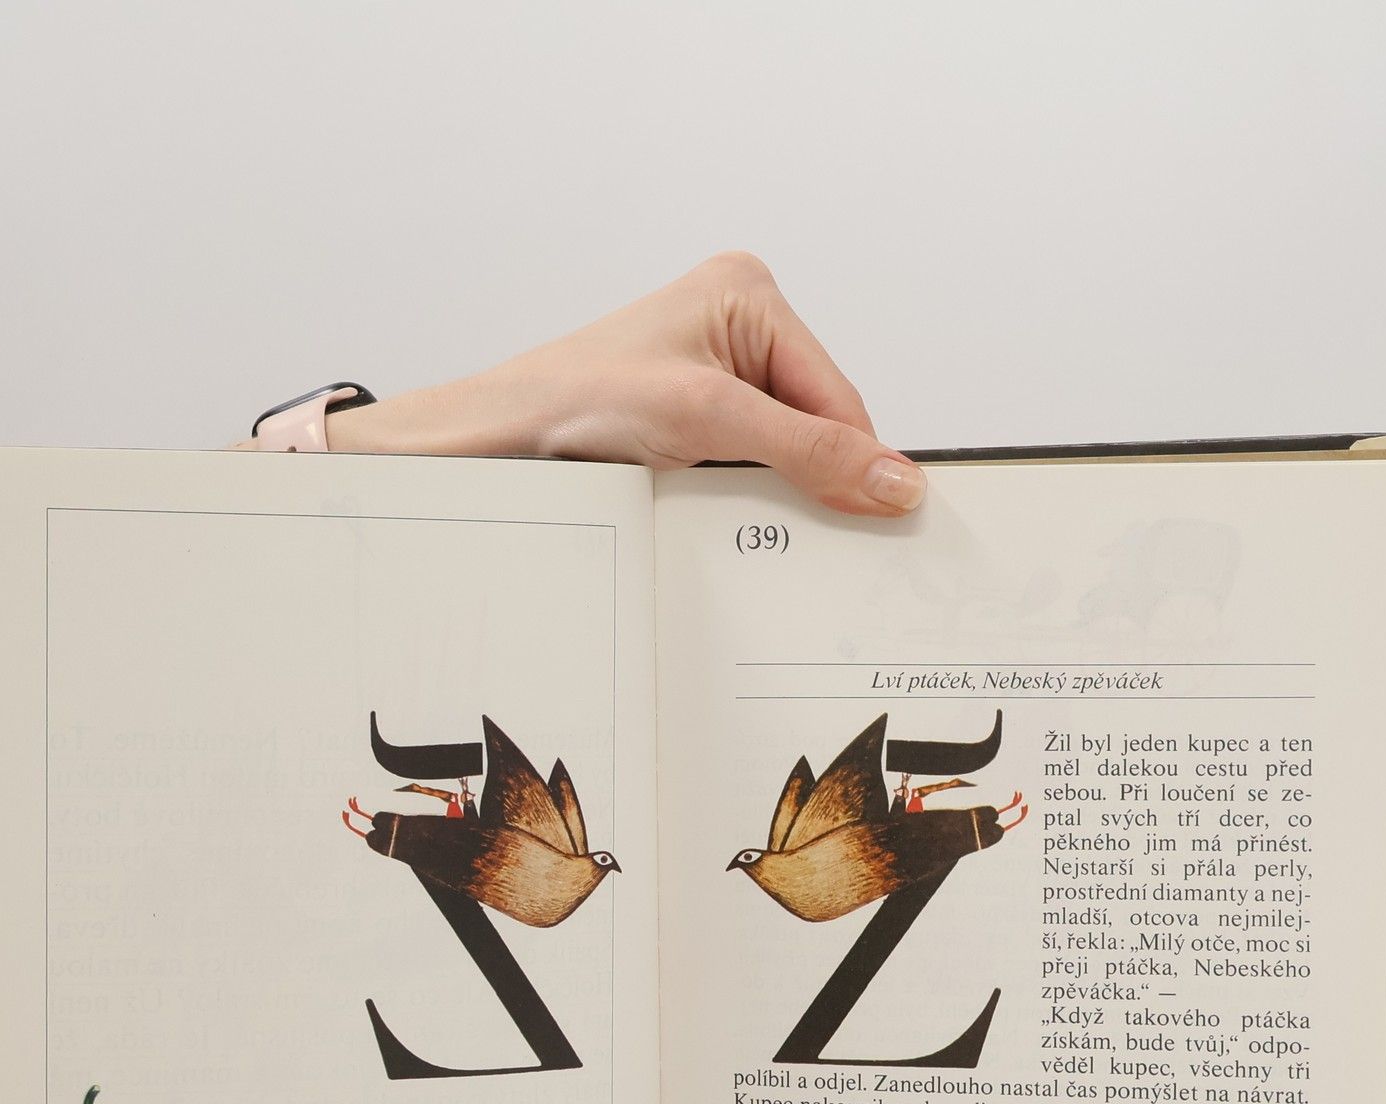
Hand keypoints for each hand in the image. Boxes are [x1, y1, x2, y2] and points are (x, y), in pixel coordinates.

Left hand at [319, 252, 928, 516]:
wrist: (491, 438)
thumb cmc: (572, 401)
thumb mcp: (707, 420)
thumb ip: (808, 449)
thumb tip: (893, 477)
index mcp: (749, 293)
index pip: (838, 393)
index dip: (857, 460)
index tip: (883, 519)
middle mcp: (736, 324)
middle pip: (816, 422)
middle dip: (808, 473)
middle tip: (803, 527)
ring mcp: (712, 371)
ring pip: (783, 449)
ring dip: (770, 488)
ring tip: (730, 504)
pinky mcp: (689, 417)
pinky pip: (746, 463)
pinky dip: (740, 493)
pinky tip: (713, 506)